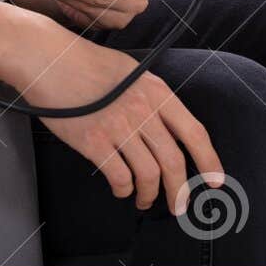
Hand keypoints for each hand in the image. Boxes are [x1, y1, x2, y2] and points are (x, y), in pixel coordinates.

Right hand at [14, 26, 223, 213]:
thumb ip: (151, 97)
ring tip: (144, 200)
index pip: (194, 132)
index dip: (209, 160)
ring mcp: (119, 126)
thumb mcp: (131, 72)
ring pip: (149, 174)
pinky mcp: (94, 141)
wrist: (49, 60)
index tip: (216, 181)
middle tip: (178, 205)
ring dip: (149, 195)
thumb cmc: (86, 63)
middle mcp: (143, 110)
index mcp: (157, 91)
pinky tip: (121, 189)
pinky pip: (120, 177)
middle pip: (174, 161)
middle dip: (180, 191)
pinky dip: (124, 189)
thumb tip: (165, 126)